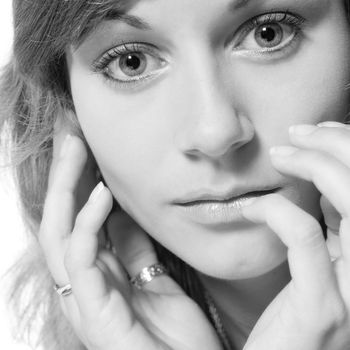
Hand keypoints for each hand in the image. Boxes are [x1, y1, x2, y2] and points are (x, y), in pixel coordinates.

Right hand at [38, 127, 221, 349]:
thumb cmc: (175, 335)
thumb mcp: (156, 280)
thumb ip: (135, 251)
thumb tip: (125, 216)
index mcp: (98, 275)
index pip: (77, 218)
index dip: (77, 181)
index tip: (85, 145)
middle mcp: (82, 284)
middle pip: (59, 220)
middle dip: (64, 175)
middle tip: (72, 135)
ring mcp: (83, 300)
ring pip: (58, 235)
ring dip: (67, 189)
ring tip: (77, 150)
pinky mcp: (94, 314)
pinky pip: (81, 261)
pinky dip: (88, 224)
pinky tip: (102, 195)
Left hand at [241, 121, 349, 349]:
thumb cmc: (291, 318)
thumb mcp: (319, 267)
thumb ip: (330, 231)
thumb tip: (319, 190)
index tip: (318, 132)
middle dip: (340, 147)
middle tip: (300, 131)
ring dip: (318, 167)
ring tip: (281, 153)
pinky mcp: (323, 307)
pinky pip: (306, 238)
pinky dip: (280, 210)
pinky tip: (254, 206)